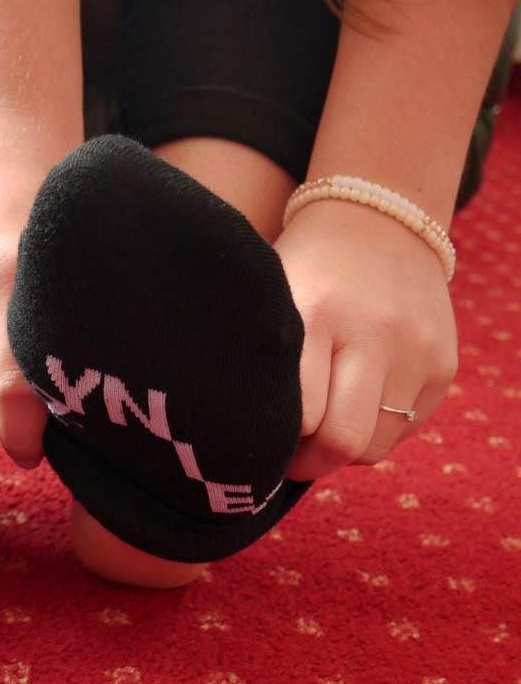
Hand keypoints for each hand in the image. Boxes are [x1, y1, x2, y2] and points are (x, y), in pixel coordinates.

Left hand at [275, 199, 458, 479]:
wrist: (376, 220)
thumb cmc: (302, 272)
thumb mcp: (270, 302)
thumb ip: (257, 364)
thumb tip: (240, 440)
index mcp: (315, 315)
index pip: (299, 418)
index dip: (275, 444)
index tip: (257, 444)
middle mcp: (373, 333)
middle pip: (342, 441)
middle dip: (310, 462)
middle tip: (289, 455)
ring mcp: (416, 349)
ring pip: (375, 447)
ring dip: (343, 451)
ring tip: (322, 428)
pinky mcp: (444, 363)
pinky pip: (405, 430)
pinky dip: (375, 430)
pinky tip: (355, 404)